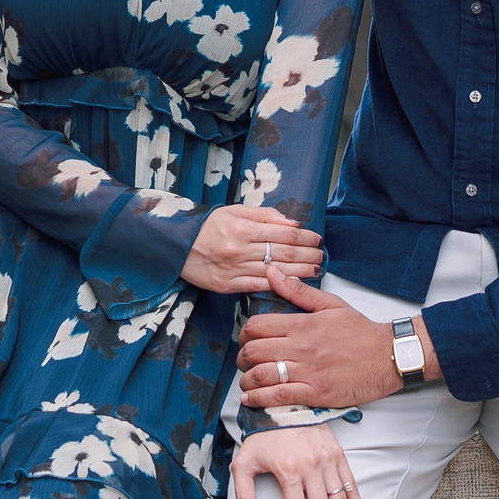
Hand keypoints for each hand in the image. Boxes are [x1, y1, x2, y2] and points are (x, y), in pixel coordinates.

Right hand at [182, 205, 321, 293]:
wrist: (176, 246)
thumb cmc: (207, 226)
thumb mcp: (234, 211)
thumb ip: (265, 215)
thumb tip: (292, 221)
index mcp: (243, 228)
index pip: (284, 232)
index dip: (305, 236)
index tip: (317, 239)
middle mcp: (240, 249)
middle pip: (283, 253)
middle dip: (307, 254)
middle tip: (322, 256)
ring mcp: (234, 269)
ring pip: (275, 271)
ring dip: (300, 271)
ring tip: (316, 270)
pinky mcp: (227, 285)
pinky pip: (258, 286)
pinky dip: (278, 285)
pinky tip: (294, 284)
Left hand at [236, 269, 407, 409]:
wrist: (388, 356)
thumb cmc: (361, 331)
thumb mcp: (331, 304)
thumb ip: (298, 291)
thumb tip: (272, 273)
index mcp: (303, 325)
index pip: (257, 327)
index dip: (244, 334)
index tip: (245, 340)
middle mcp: (301, 348)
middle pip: (253, 352)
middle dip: (241, 358)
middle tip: (244, 361)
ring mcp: (308, 372)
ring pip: (261, 376)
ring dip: (246, 380)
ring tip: (246, 382)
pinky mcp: (316, 393)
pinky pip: (278, 397)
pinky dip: (258, 399)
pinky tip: (250, 399)